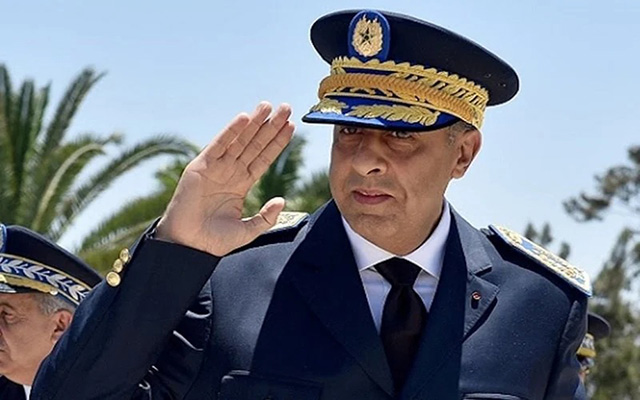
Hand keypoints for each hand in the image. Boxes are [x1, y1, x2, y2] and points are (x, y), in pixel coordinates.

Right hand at [156, 102, 294, 255]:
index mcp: (241, 184)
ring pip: (240, 140)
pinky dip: (231, 131)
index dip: (278, 143)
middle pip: (255, 144)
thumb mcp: (247, 230)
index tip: (292, 127)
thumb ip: (265, 217)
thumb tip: (281, 200)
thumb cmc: (213, 240)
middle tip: (286, 107)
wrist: (187, 246)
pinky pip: (218, 145)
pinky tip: (244, 118)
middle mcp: (230, 172)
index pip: (264, 158)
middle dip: (270, 126)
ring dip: (254, 123)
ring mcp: (216, 168)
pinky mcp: (201, 167)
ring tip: (269, 106)